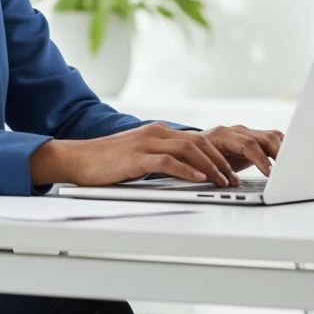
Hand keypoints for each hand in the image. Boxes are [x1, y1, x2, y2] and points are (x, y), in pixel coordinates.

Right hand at [28, 121, 283, 188]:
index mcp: (158, 132)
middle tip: (236, 178)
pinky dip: (188, 170)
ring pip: (189, 149)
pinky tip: (199, 179)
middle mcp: (156, 133)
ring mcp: (146, 143)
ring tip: (225, 181)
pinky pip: (169, 161)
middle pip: (200, 141)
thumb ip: (163, 162)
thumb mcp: (140, 159)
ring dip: (211, 167)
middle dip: (222, 160)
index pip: (198, 139)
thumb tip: (187, 174)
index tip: (234, 170)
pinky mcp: (137, 157)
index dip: (220, 154)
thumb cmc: (106, 163)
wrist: (77, 160)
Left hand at [200, 125, 283, 177]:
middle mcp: (239, 131)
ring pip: (273, 136)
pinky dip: (283, 149)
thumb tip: (231, 184)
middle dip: (280, 154)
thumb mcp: (205, 164)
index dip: (261, 159)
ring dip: (285, 151)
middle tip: (287, 172)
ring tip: (292, 167)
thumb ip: (218, 170)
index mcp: (224, 135)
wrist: (194, 145)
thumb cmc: (198, 156)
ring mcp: (248, 133)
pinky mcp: (255, 139)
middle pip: (266, 138)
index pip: (249, 145)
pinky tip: (288, 161)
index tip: (271, 174)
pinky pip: (273, 140)